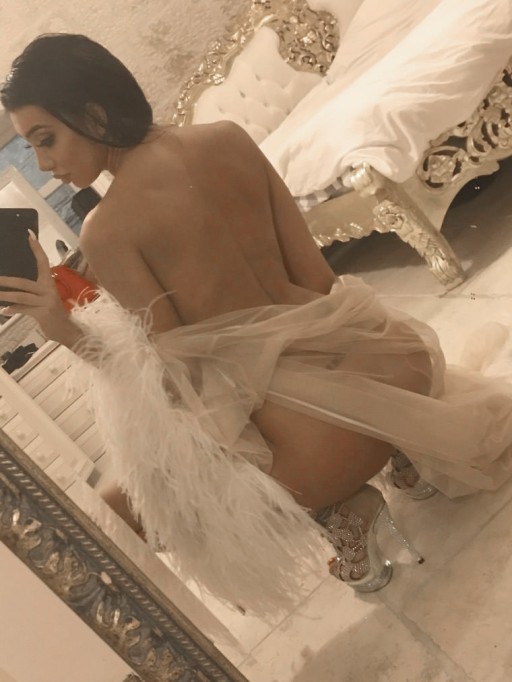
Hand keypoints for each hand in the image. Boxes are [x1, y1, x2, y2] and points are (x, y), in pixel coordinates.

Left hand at [0, 232, 82, 346]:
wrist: (68, 331)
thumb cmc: (54, 315)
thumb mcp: (44, 301)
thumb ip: (30, 295)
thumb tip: (8, 295)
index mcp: (49, 284)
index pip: (43, 262)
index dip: (36, 249)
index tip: (29, 234)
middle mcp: (48, 290)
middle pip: (24, 282)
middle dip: (7, 280)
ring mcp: (46, 302)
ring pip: (22, 296)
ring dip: (6, 296)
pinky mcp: (43, 313)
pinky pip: (24, 309)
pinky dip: (13, 310)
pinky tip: (4, 311)